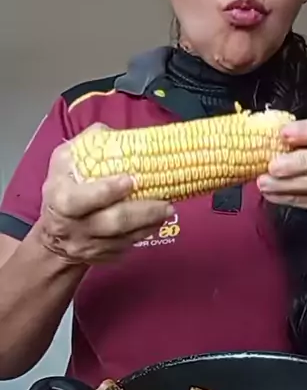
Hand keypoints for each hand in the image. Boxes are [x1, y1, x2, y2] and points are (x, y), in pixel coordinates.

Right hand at [35, 124, 173, 264]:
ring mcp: (90, 246)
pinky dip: (144, 233)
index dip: (107, 191)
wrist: (56, 236)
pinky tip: (156, 221)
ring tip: (167, 209)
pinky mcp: (103, 258)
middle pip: (113, 222)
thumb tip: (112, 132)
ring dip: (150, 223)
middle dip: (143, 212)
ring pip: (125, 238)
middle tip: (166, 202)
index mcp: (62, 201)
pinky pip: (127, 247)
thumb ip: (85, 145)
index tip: (132, 179)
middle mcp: (75, 227)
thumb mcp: (63, 162)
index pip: (82, 200)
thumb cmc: (62, 191)